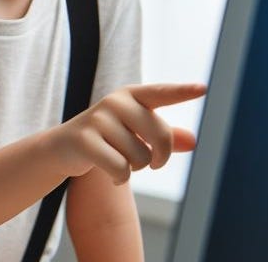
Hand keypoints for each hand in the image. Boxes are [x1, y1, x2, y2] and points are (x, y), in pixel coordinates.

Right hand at [48, 83, 205, 183]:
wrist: (64, 148)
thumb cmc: (109, 139)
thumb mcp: (137, 134)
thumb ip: (167, 137)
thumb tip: (192, 141)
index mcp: (132, 95)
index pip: (161, 93)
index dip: (182, 92)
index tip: (203, 89)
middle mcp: (115, 102)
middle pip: (160, 135)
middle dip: (160, 157)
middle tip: (152, 164)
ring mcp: (98, 119)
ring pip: (140, 157)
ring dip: (135, 168)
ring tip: (120, 162)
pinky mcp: (85, 140)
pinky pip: (121, 168)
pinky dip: (120, 178)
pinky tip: (112, 176)